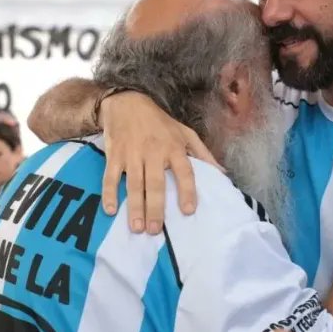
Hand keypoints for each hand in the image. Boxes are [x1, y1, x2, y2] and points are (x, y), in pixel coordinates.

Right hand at [98, 91, 220, 233]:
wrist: (127, 101)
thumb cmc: (160, 123)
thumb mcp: (185, 132)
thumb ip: (203, 154)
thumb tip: (222, 174)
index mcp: (174, 147)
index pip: (184, 171)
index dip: (187, 190)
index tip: (188, 211)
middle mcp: (154, 152)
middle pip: (156, 183)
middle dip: (156, 207)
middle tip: (156, 230)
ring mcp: (132, 154)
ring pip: (134, 184)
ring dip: (135, 207)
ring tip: (137, 228)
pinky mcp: (114, 155)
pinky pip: (110, 177)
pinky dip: (109, 193)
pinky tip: (110, 210)